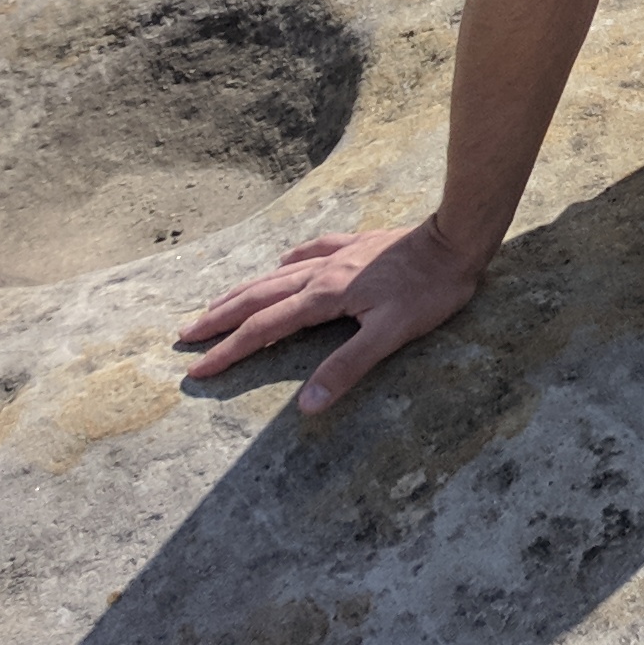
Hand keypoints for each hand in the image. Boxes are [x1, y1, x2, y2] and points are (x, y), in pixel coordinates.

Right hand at [175, 217, 484, 417]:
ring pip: (278, 274)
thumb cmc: (430, 290)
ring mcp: (339, 255)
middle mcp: (322, 273)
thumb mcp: (391, 334)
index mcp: (324, 298)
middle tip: (185, 334)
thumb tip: (305, 405)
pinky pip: (312, 250)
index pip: (264, 328)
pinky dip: (288, 261)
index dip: (228, 351)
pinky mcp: (358, 244)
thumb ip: (347, 368)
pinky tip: (283, 262)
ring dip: (243, 291)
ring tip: (216, 303)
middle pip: (259, 297)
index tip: (196, 368)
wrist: (458, 239)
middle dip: (220, 318)